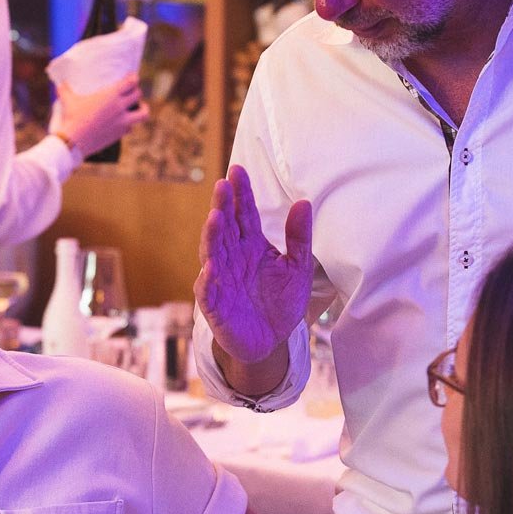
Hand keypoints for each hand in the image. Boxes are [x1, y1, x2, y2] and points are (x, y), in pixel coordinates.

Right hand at [55, 76, 148, 156]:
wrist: (74, 141)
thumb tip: (60, 83)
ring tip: (139, 108)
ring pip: (143, 113)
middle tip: (132, 92)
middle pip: (138, 95)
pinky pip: (131, 127)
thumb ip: (65, 90)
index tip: (132, 77)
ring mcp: (122, 121)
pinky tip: (124, 123)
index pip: (131, 82)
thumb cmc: (72, 118)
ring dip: (143, 109)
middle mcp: (120, 107)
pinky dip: (129, 124)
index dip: (134, 78)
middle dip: (136, 92)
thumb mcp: (68, 100)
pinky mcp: (120, 134)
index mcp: (111, 95)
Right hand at [194, 165, 313, 364]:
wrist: (271, 341)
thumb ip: (299, 237)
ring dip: (212, 236)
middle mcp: (232, 258)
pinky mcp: (215, 306)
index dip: (241, 194)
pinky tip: (211, 266)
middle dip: (222, 206)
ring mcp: (220, 279)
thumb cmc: (280, 302)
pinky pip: (207, 290)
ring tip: (215, 218)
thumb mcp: (298, 268)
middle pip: (225, 227)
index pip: (243, 214)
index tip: (238, 171)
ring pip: (212, 253)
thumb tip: (304, 202)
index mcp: (251, 245)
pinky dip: (208, 279)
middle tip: (222, 185)